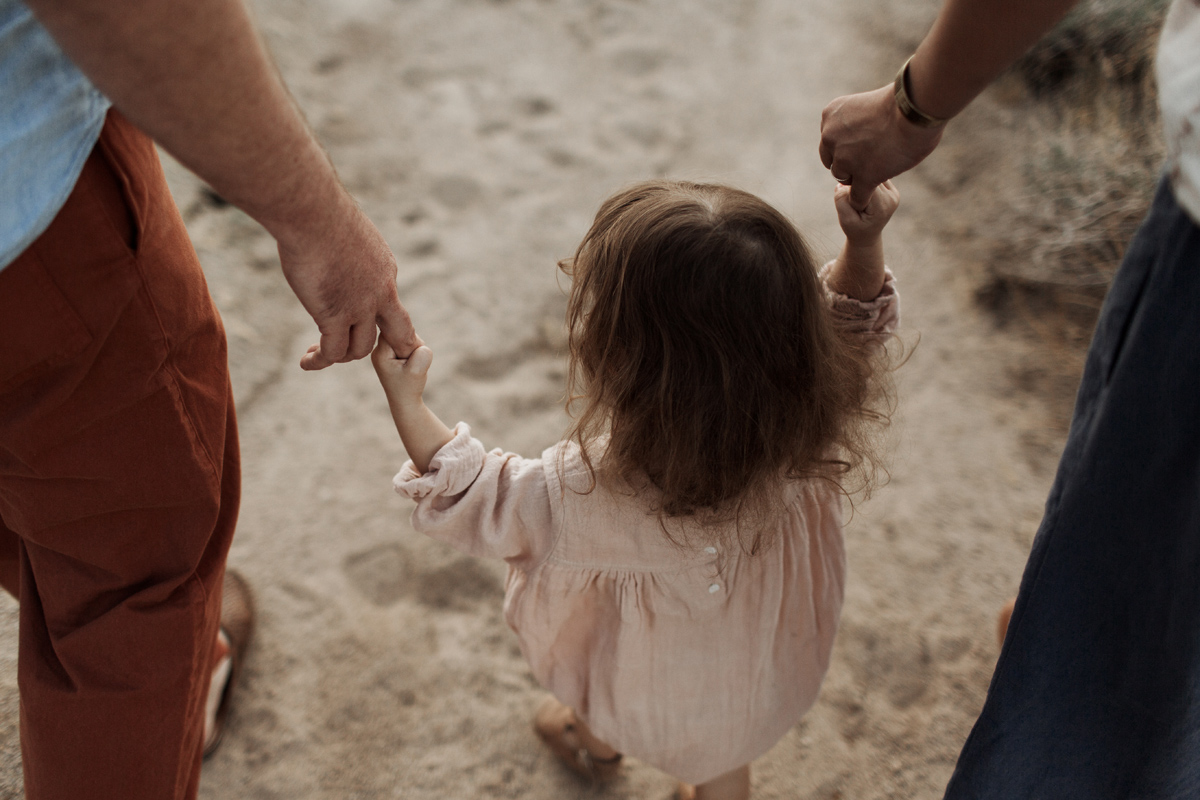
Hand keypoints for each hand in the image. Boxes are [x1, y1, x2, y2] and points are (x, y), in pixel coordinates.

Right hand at [277, 195, 418, 370]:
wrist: (311, 211)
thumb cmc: (320, 212)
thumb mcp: (346, 231)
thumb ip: (347, 250)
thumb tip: (331, 249)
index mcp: (386, 269)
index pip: (387, 302)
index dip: (375, 315)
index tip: (355, 318)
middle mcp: (381, 291)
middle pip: (398, 332)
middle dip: (389, 347)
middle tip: (362, 352)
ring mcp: (361, 307)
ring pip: (360, 348)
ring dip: (340, 355)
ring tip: (319, 353)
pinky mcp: (335, 316)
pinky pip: (332, 352)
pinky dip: (320, 361)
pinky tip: (307, 362)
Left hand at [371, 338, 431, 409]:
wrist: (405, 401)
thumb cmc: (409, 387)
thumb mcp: (418, 370)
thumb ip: (422, 352)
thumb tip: (419, 342)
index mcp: (380, 354)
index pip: (393, 331)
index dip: (407, 338)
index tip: (411, 355)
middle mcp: (378, 351)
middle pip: (399, 332)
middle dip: (411, 344)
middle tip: (412, 362)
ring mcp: (384, 353)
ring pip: (404, 337)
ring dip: (414, 348)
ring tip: (412, 365)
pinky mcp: (391, 355)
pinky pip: (405, 344)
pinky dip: (412, 352)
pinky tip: (410, 364)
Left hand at [819, 85, 942, 211]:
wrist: (916, 108)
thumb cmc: (903, 101)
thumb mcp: (867, 103)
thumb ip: (858, 120)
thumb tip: (864, 132)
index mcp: (831, 115)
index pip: (830, 141)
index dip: (847, 147)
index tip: (863, 146)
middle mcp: (831, 137)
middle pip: (834, 161)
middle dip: (849, 163)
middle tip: (870, 160)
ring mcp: (845, 158)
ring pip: (844, 179)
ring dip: (858, 179)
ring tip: (876, 173)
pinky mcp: (864, 176)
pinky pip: (857, 197)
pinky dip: (863, 199)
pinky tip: (873, 193)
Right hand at [834, 179, 898, 243]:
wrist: (867, 235)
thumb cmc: (855, 229)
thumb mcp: (844, 218)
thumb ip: (841, 199)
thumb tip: (843, 179)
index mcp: (881, 206)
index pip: (864, 183)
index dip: (852, 186)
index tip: (848, 199)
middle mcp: (891, 198)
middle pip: (869, 176)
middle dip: (857, 183)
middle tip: (851, 198)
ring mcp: (893, 193)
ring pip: (872, 174)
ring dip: (861, 182)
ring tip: (858, 198)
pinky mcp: (891, 189)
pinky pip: (875, 176)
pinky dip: (866, 182)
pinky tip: (864, 194)